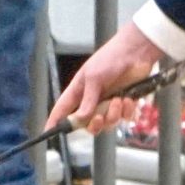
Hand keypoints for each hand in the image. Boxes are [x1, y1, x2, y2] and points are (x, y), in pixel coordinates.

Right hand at [46, 22, 165, 132]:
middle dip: (93, 124)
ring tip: (119, 100)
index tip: (48, 132)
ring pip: (107, 123)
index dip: (55, 121)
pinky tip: (129, 99)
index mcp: (79, 91)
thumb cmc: (110, 58)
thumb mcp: (94, 78)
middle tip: (99, 117)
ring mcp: (109, 103)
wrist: (136, 52)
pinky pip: (123, 118)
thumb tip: (79, 119)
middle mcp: (92, 100)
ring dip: (113, 115)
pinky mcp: (124, 104)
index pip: (62, 109)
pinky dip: (127, 111)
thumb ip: (87, 100)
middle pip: (87, 124)